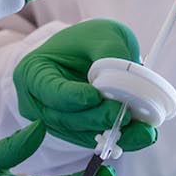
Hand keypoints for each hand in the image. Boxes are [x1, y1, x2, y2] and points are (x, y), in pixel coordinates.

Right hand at [13, 20, 157, 150]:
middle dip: (96, 119)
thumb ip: (111, 51)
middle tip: (123, 115)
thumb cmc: (87, 42)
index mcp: (33, 73)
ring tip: (141, 130)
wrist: (87, 54)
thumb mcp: (100, 34)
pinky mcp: (75, 134)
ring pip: (81, 134)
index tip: (95, 96)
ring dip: (112, 135)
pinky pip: (94, 140)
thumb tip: (128, 78)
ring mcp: (54, 122)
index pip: (48, 89)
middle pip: (65, 118)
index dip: (72, 96)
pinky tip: (139, 135)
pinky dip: (118, 139)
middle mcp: (38, 103)